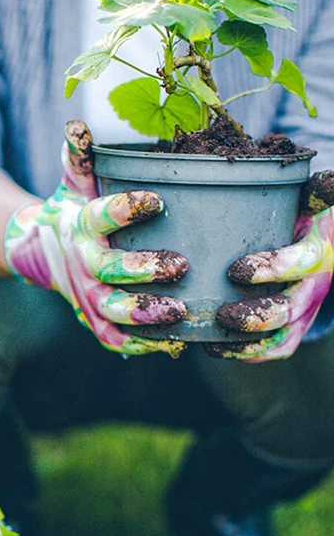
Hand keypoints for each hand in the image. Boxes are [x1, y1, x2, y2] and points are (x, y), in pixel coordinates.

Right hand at [4, 120, 187, 356]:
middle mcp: (83, 265)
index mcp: (82, 227)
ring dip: (145, 313)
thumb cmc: (73, 211)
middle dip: (142, 270)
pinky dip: (140, 344)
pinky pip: (114, 338)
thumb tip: (78, 124)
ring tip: (180, 310)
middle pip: (109, 272)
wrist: (42, 253)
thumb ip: (81, 157)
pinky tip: (172, 343)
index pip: (101, 217)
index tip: (157, 200)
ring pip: (113, 310)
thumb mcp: (75, 183)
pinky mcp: (95, 320)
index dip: (126, 210)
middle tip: (179, 264)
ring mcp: (88, 296)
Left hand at [207, 171, 333, 361]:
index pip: (302, 263)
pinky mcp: (293, 327)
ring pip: (282, 337)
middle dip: (256, 317)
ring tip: (213, 339)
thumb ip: (315, 192)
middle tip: (222, 315)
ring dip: (247, 343)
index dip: (272, 269)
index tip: (236, 271)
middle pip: (290, 310)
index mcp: (319, 249)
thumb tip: (329, 182)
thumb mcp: (309, 197)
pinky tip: (213, 348)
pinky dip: (246, 354)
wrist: (316, 237)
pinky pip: (275, 349)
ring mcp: (304, 310)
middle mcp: (315, 284)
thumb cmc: (300, 212)